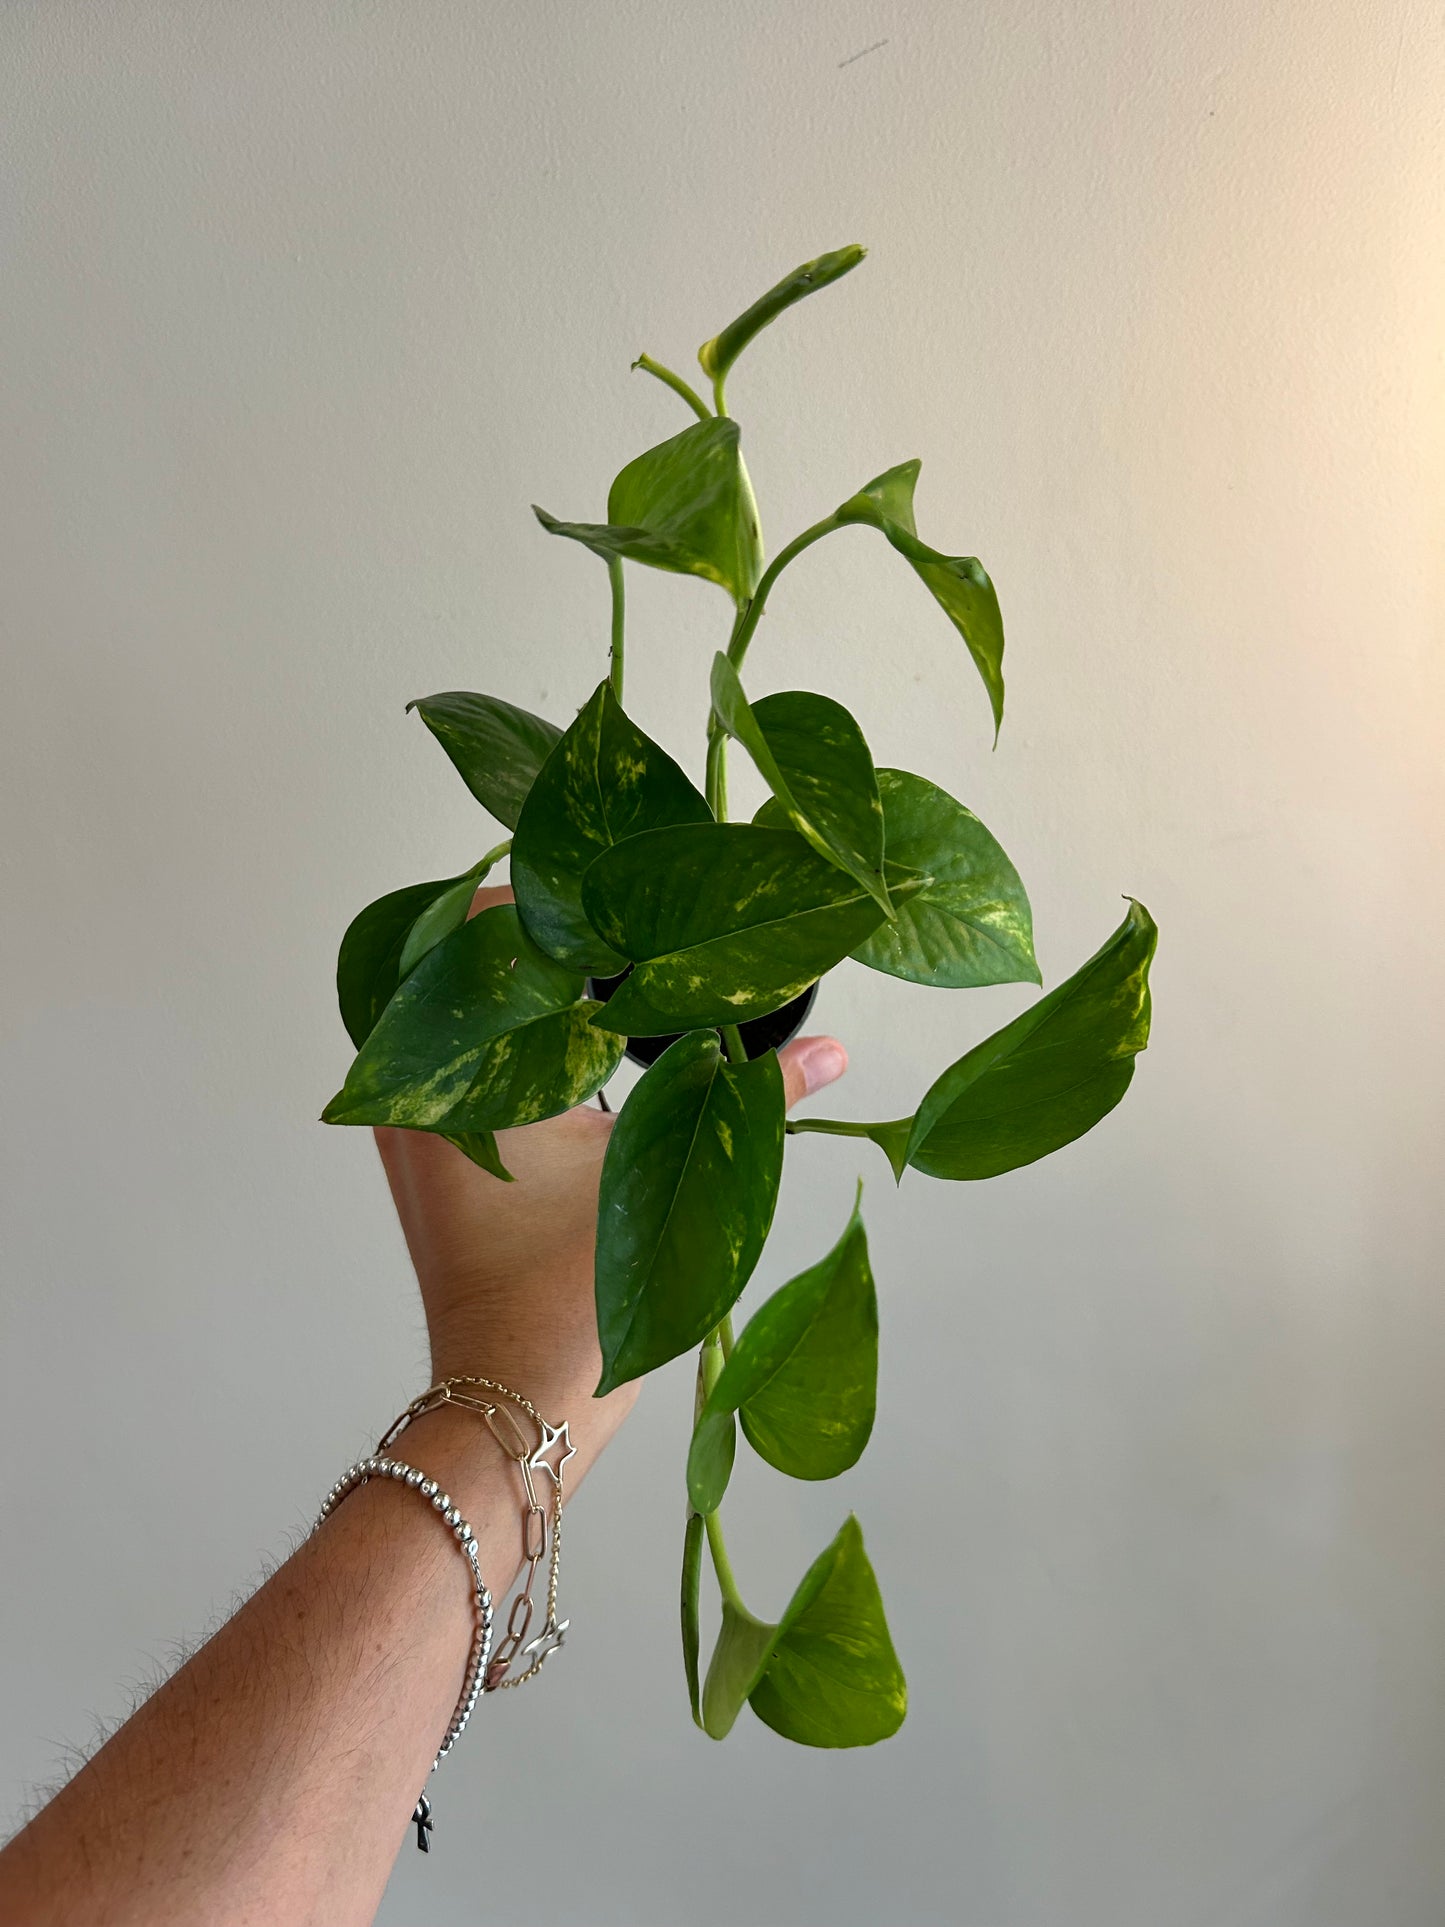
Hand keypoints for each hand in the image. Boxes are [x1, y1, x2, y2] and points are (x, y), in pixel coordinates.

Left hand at [374, 884, 847, 1479]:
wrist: (512, 1402)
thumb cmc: (571, 1301)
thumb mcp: (670, 1182)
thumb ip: (751, 1101)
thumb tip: (835, 1050)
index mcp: (463, 1070)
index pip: (487, 924)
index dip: (561, 896)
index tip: (630, 894)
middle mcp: (419, 1083)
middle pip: (474, 958)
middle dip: (553, 932)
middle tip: (635, 922)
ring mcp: (418, 1121)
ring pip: (470, 1008)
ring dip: (536, 984)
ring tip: (623, 968)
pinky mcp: (436, 1152)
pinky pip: (469, 1056)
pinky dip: (522, 1034)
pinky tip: (592, 1036)